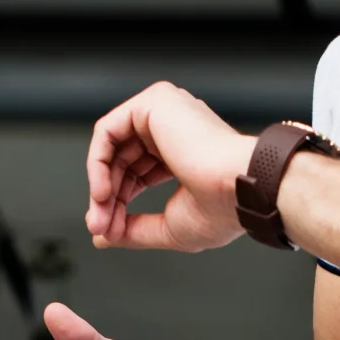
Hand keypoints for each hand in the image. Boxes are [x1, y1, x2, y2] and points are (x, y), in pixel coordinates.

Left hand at [84, 81, 255, 251]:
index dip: (119, 204)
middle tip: (100, 225)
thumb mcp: (169, 228)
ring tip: (102, 212)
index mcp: (183, 152)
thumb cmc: (224, 208)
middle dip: (107, 198)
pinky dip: (97, 163)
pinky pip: (108, 130)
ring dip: (100, 184)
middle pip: (122, 162)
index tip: (109, 231)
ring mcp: (164, 112)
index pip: (136, 175)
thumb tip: (103, 236)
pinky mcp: (154, 102)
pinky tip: (103, 191)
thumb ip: (134, 230)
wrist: (242, 188)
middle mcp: (173, 129)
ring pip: (112, 147)